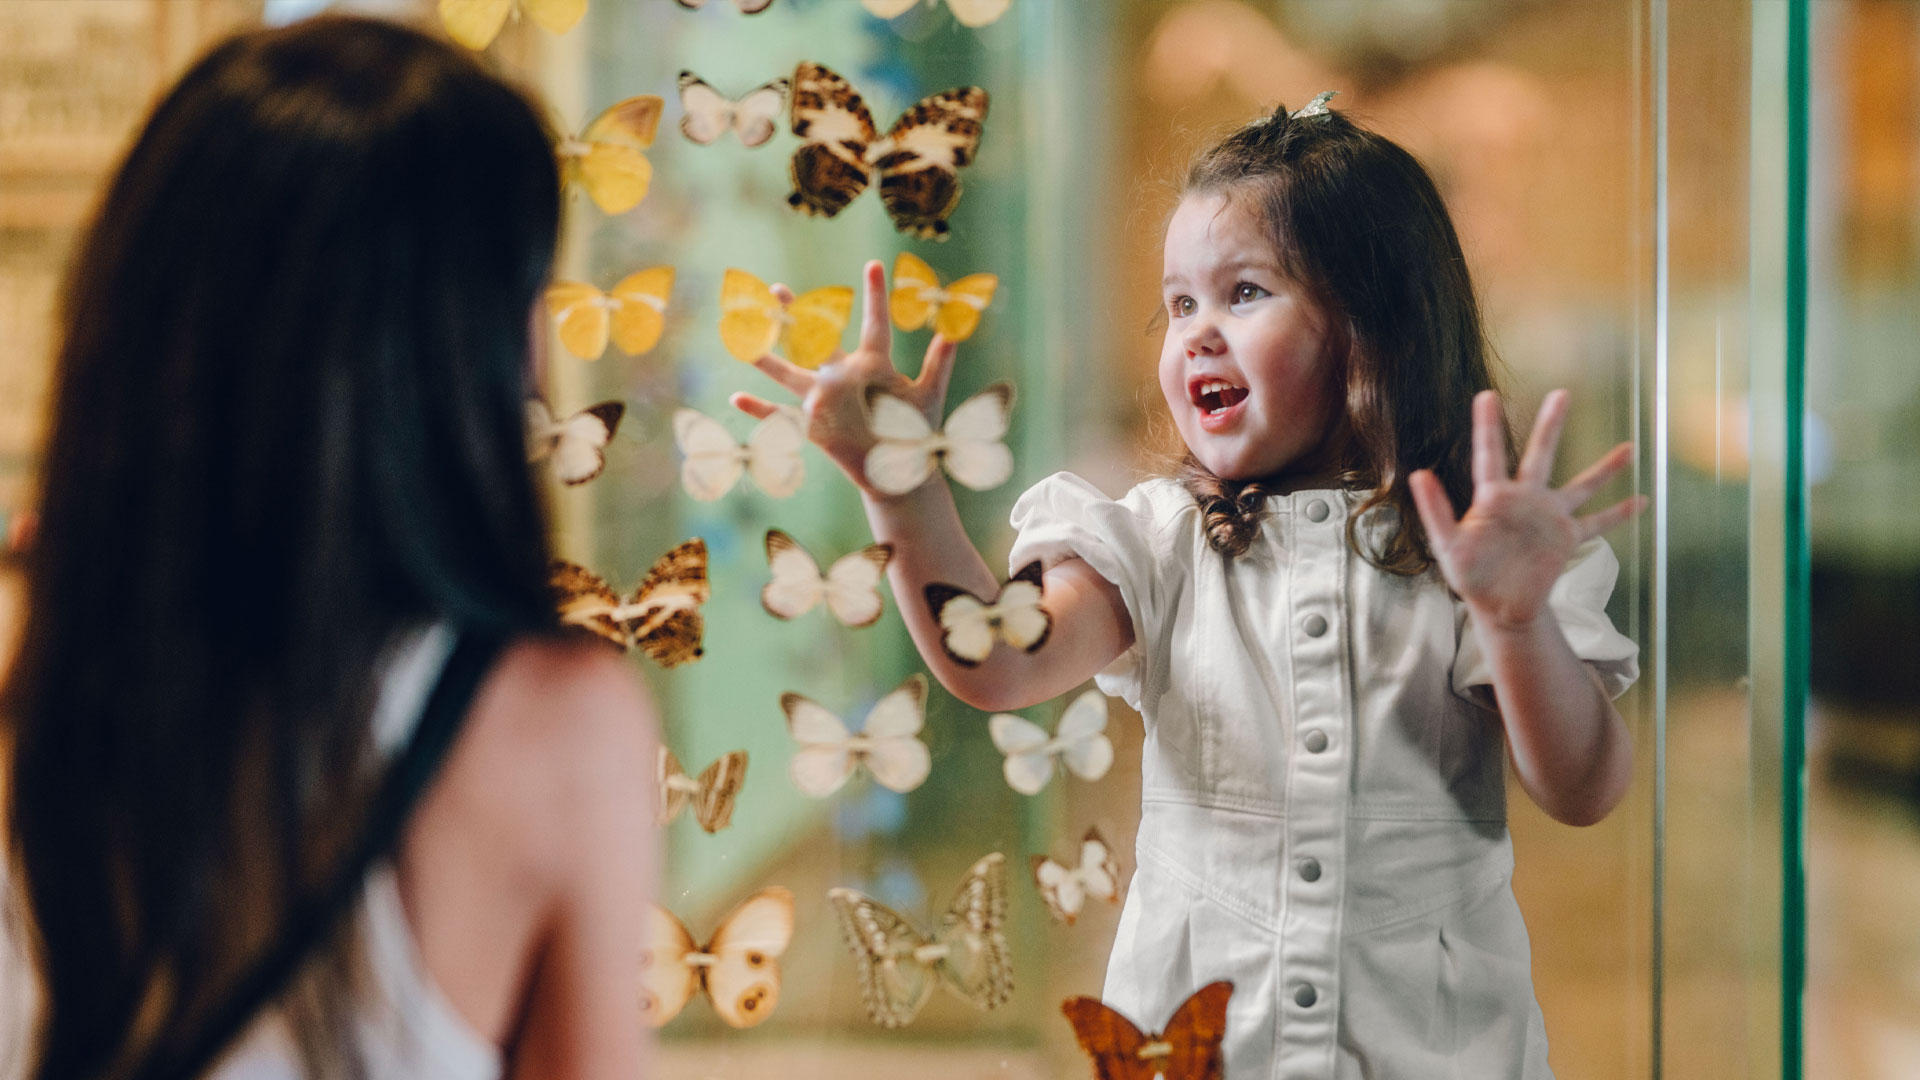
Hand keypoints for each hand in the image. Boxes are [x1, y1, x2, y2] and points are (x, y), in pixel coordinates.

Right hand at [730, 259, 956, 496]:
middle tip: (776, 288)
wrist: (901, 471)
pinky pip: (782, 415)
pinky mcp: (815, 424)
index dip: (875, 296)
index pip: (875, 324)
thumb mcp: (928, 395)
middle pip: (816, 340)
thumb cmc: (916, 433)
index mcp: (874, 365)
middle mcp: (844, 377)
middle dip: (797, 315)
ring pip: (790, 372)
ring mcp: (826, 399)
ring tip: (743, 335)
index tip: (873, 264)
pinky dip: (760, 409)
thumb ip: (939, 362)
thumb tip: (954, 330)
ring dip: (767, 356)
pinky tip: (737, 397)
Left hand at [1409, 389, 1645, 631]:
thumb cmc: (1470, 576)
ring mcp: (1548, 517)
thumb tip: (1419, 474)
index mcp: (1493, 498)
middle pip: (1540, 454)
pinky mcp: (1566, 539)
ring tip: (1629, 447)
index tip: (1487, 395)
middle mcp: (1524, 500)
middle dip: (1551, 425)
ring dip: (1604, 468)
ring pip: (1581, 485)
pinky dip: (1620, 513)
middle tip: (1561, 393)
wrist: (1498, 607)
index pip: (1489, 455)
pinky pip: (1598, 523)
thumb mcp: (1448, 545)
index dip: (1487, 426)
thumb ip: (1435, 511)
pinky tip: (1643, 500)